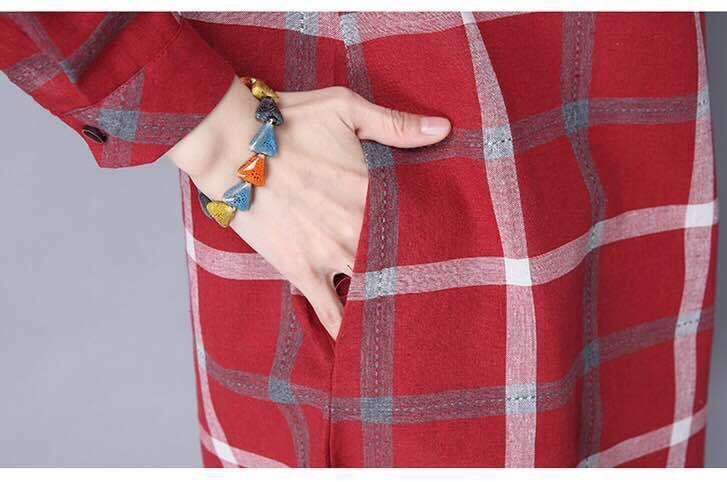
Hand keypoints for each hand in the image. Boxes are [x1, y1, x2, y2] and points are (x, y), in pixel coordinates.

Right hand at [168, 77, 450, 338]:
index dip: (438, 237)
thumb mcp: (345, 108)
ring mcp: (330, 255)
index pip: (419, 223)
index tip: (455, 249)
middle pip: (402, 262)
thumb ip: (396, 124)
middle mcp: (358, 229)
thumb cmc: (288, 122)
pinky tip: (363, 349)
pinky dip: (347, 331)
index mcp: (373, 191)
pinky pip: (330, 313)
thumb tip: (445, 129)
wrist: (232, 146)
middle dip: (420, 276)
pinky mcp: (301, 272)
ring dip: (390, 306)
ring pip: (373, 292)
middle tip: (443, 293)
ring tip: (411, 325)